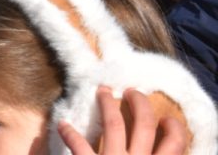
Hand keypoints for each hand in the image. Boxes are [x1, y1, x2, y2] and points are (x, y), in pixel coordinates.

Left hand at [58, 86, 186, 153]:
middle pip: (145, 125)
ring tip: (101, 91)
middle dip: (139, 103)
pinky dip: (70, 133)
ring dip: (107, 104)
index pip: (175, 145)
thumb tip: (152, 147)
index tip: (166, 119)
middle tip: (131, 91)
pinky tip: (63, 125)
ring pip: (114, 124)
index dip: (174, 129)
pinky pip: (80, 144)